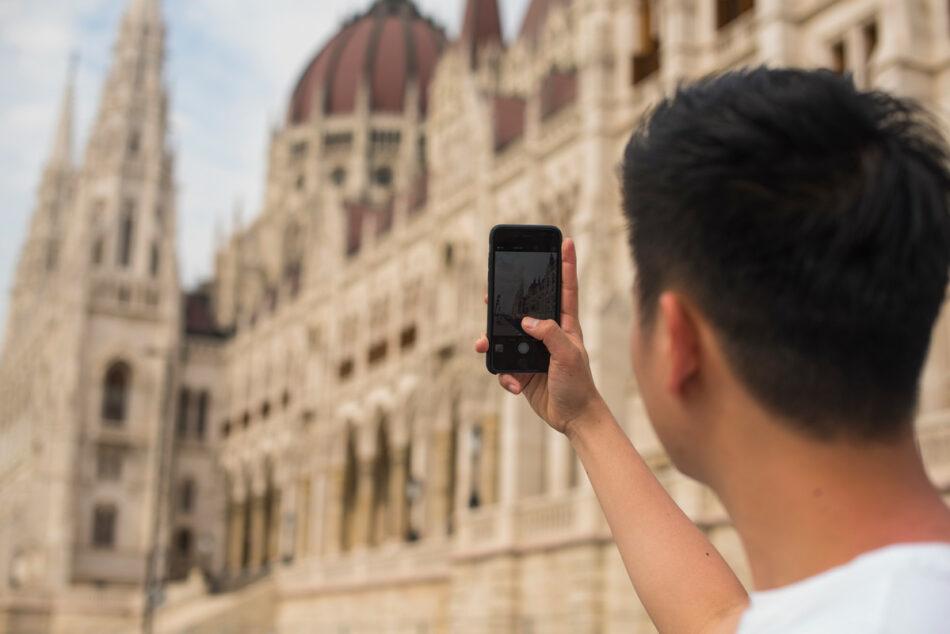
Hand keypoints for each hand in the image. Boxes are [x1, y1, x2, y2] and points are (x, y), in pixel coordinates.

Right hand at [475, 238, 603, 435]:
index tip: (567, 242)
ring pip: (506, 337)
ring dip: (492, 341)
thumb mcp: (568, 356)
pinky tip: (513, 384)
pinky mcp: (522, 371)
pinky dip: (504, 374)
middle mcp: (547, 335)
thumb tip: (527, 321)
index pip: (565, 290)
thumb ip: (549, 335)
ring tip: (482, 344)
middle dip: (506, 301)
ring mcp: (533, 352)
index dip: (566, 266)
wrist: (573, 418)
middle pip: (524, 309)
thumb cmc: (579, 385)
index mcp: (565, 326)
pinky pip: (504, 366)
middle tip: (491, 293)